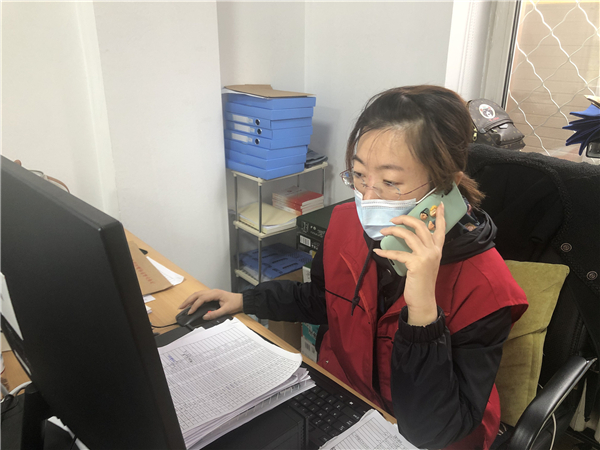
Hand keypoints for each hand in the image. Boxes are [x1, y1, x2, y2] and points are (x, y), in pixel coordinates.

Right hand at [178, 289, 242, 320]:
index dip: (195, 305)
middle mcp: (212, 291)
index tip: (190, 312)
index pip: (201, 298)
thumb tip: (205, 317)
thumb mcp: (226, 310)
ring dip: (190, 299)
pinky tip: (191, 303)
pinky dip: (194, 299)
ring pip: (198, 294)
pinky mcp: (212, 295)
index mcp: (215, 293)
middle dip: (188, 301)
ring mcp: (212, 292)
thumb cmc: (235, 303)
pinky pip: (201, 295)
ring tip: (183, 305)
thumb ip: (215, 314)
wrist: (242, 300)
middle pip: (197, 294)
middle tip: (180, 307)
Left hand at [373, 202, 445, 325]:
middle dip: (406, 219)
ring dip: (393, 231)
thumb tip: (408, 238)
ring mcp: (426, 256)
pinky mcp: (416, 264)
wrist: (424, 300)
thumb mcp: (426, 263)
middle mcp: (434, 250)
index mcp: (437, 249)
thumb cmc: (422, 282)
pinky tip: (378, 251)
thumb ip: (422, 250)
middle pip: (421, 226)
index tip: (439, 204)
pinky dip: (386, 251)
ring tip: (383, 231)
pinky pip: (398, 253)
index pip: (441, 229)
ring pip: (408, 235)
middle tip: (393, 219)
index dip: (440, 216)